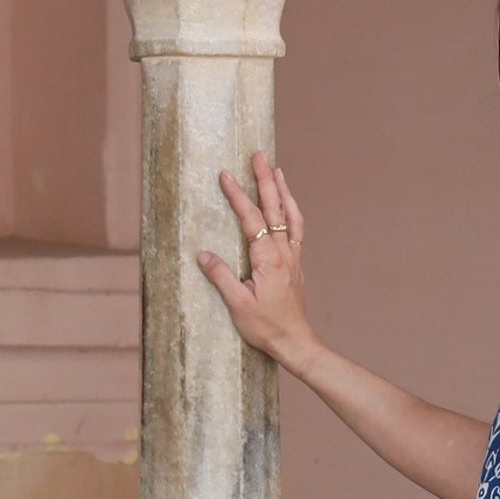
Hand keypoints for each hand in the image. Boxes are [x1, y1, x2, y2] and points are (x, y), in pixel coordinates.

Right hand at [196, 151, 317, 371]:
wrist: (296, 343)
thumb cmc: (267, 327)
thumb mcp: (238, 305)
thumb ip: (222, 277)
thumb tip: (203, 254)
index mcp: (268, 260)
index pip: (252, 219)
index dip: (238, 196)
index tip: (226, 175)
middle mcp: (284, 254)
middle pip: (276, 209)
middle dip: (266, 180)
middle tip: (259, 155)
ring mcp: (293, 259)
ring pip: (291, 217)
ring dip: (283, 192)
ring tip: (277, 170)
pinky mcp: (296, 266)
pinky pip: (296, 231)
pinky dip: (292, 212)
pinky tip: (288, 205)